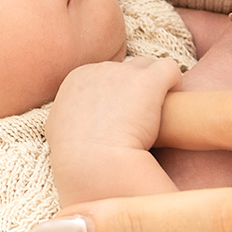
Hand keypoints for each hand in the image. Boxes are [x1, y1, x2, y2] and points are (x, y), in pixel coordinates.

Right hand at [47, 57, 180, 156]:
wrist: (93, 163)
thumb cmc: (77, 159)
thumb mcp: (57, 134)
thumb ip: (64, 122)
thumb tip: (66, 128)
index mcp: (76, 80)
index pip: (102, 77)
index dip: (115, 97)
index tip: (121, 119)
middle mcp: (98, 70)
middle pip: (124, 71)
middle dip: (133, 91)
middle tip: (140, 119)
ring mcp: (123, 73)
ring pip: (146, 67)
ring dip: (153, 86)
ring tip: (159, 112)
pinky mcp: (148, 80)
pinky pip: (169, 68)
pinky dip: (174, 83)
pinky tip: (175, 104)